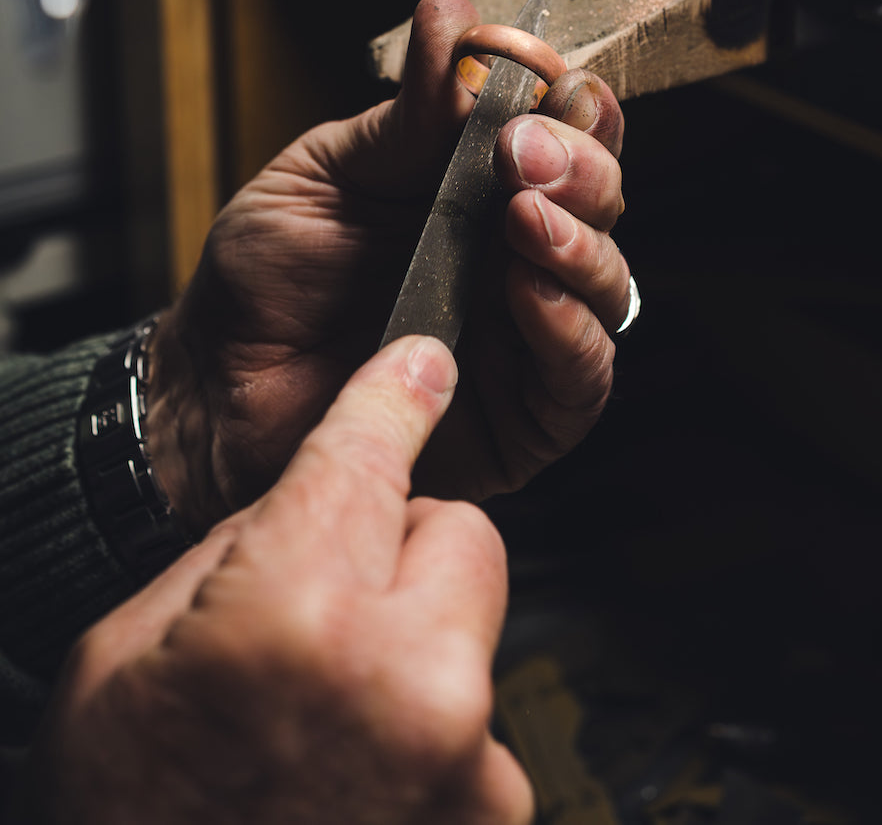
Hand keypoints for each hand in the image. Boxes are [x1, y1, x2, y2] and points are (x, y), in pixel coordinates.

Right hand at [15, 338, 531, 824]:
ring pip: (470, 623)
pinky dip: (427, 725)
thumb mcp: (130, 648)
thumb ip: (244, 548)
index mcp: (296, 618)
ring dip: (414, 643)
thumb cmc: (125, 813)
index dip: (391, 396)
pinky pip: (475, 714)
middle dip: (402, 546)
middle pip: (459, 529)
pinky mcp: (491, 813)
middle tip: (327, 602)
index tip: (420, 365)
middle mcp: (405, 686)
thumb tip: (320, 496)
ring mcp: (463, 761)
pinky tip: (354, 766)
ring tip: (325, 712)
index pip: (370, 453)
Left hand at [148, 0, 629, 531]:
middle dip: (578, 164)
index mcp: (478, 187)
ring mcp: (525, 336)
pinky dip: (568, 329)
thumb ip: (402, 117)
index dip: (574, 104)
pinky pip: (578, 377)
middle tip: (520, 149)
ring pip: (607, 283)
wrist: (214, 389)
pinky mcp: (522, 418)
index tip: (547, 82)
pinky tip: (526, 291)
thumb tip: (449, 16)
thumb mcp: (324, 175)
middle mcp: (516, 255)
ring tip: (524, 215)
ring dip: (580, 240)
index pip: (566, 134)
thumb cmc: (266, 278)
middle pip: (602, 198)